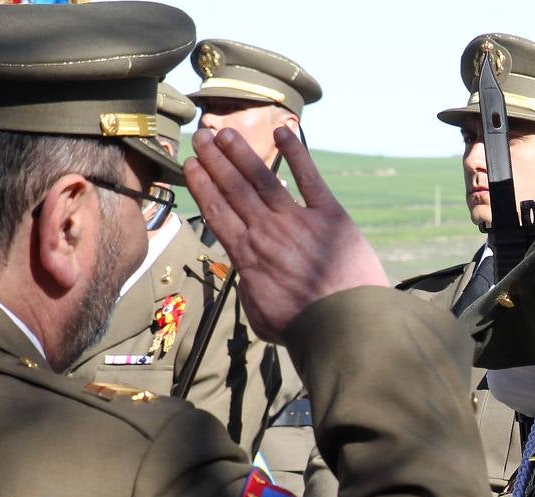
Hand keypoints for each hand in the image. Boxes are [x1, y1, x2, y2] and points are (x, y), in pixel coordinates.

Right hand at [183, 126, 388, 342]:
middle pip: (234, 189)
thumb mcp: (260, 314)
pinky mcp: (330, 216)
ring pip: (263, 178)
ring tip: (225, 132)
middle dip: (214, 160)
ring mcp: (298, 220)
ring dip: (242, 152)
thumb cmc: (302, 328)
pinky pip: (310, 178)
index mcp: (247, 255)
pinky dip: (296, 153)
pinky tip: (284, 131)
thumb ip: (250, 289)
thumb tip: (249, 276)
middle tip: (200, 136)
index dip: (202, 185)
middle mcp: (267, 231)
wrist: (344, 325)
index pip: (216, 212)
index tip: (190, 165)